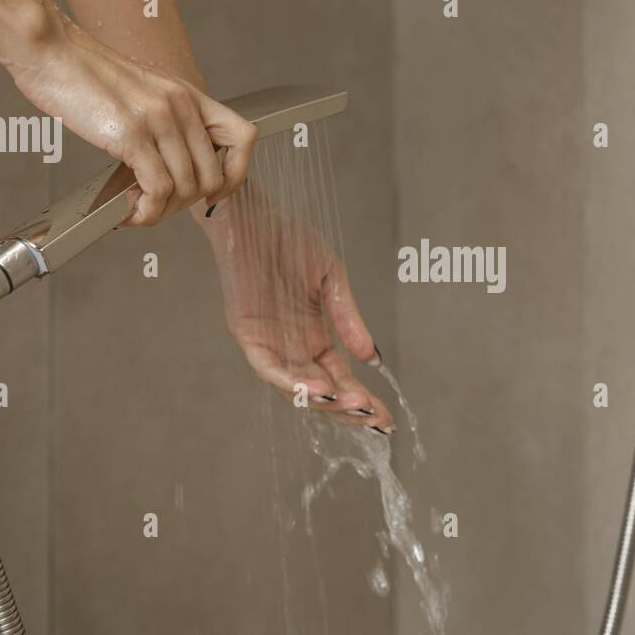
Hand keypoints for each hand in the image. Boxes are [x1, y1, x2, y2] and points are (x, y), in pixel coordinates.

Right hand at [0, 0, 257, 224]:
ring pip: (186, 188)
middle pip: (212, 176)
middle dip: (186, 203)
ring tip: (138, 209)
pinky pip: (157, 189)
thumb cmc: (85, 74)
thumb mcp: (143, 93)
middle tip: (158, 206)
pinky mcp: (131, 133)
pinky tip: (129, 211)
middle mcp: (181, 105)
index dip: (236, 173)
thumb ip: (167, 123)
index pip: (244, 138)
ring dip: (162, 211)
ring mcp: (158, 118)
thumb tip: (173, 168)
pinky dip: (146, 211)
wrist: (50, 50)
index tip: (213, 192)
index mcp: (189, 95)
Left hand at [207, 189, 394, 432]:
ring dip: (324, 401)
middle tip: (376, 421)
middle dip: (349, 410)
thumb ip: (349, 319)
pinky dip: (291, 382)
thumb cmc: (289, 239)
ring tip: (355, 405)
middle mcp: (291, 347)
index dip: (363, 399)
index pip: (341, 379)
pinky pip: (268, 367)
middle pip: (321, 392)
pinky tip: (319, 388)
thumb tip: (372, 358)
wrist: (252, 214)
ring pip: (295, 387)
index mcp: (314, 336)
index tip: (388, 418)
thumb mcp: (331, 280)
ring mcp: (268, 343)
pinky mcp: (246, 333)